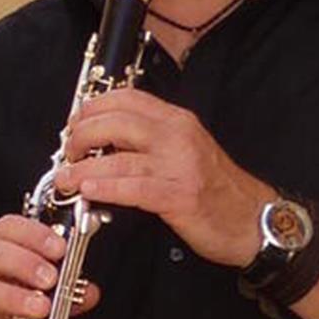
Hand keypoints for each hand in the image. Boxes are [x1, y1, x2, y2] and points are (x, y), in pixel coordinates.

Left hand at [55, 88, 273, 266]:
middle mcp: (177, 136)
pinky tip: (88, 191)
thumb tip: (103, 140)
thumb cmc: (215, 189)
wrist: (253, 219)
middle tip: (68, 152)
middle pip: (115, 122)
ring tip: (65, 178)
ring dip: (83, 168)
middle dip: (81, 136)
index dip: (92, 108)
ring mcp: (180, 165)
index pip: (126, 98)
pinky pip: (134, 188)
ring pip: (119, 158)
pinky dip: (107, 188)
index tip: (73, 124)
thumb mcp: (184, 150)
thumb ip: (149, 140)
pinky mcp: (180, 196)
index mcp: (176, 121)